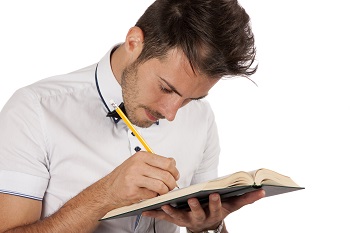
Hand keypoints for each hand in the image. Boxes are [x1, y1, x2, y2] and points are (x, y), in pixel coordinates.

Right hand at [102, 151, 179, 208]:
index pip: (167, 163)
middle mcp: (137, 165)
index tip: (175, 176)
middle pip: (166, 175)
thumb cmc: (124, 176)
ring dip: (165, 191)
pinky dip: (155, 197)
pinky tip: (151, 194)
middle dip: (172, 183)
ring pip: (161, 186)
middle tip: (171, 186)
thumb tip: (172, 162)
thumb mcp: (138, 163)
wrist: (107, 190)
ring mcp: (134, 178)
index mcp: (141, 156)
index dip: (175, 171)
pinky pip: (152, 195)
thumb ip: (155, 162)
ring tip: (163, 192)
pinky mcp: (133, 191)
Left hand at [142, 189, 264, 231]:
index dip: (216, 202)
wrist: (204, 226)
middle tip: (191, 199)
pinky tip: (144, 211)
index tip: (215, 194)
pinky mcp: (174, 219)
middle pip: (197, 214)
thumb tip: (262, 190)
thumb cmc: (217, 210)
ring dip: (171, 211)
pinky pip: (163, 218)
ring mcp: (185, 220)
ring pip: (178, 217)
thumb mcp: (232, 206)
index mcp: (213, 213)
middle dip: (195, 207)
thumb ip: (246, 199)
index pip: (217, 208)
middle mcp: (199, 218)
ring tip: (164, 205)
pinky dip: (154, 214)